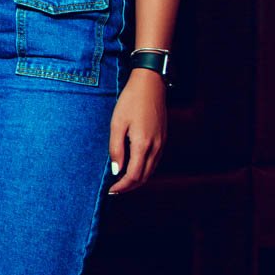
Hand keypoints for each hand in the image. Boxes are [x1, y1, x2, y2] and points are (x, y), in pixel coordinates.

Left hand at [107, 70, 166, 195]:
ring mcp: (162, 143)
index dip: (122, 186)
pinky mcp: (163, 138)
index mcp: (142, 144)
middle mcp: (155, 147)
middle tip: (115, 189)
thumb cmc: (131, 101)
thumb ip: (116, 148)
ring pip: (151, 170)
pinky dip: (144, 169)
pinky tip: (134, 166)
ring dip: (137, 179)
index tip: (111, 190)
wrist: (151, 84)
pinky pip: (155, 161)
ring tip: (122, 181)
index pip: (133, 175)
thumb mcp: (117, 123)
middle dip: (129, 186)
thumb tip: (116, 170)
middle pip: (144, 177)